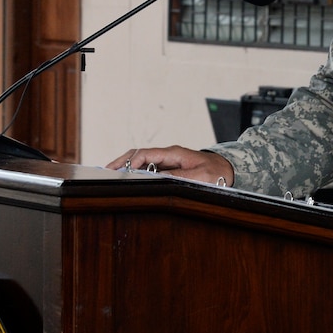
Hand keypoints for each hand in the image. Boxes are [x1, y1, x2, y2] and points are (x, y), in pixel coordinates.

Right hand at [106, 145, 234, 186]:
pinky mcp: (169, 168)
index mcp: (173, 153)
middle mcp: (168, 155)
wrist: (227, 170)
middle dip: (122, 161)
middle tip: (105, 171)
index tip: (118, 171)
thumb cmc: (216, 172)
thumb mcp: (200, 176)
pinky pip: (149, 168)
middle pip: (139, 154)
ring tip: (111, 176)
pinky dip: (136, 172)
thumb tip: (159, 179)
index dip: (129, 161)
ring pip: (142, 161)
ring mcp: (168, 161)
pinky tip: (128, 180)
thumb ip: (180, 177)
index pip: (145, 153)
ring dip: (127, 166)